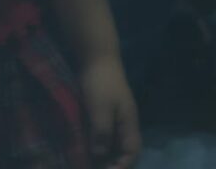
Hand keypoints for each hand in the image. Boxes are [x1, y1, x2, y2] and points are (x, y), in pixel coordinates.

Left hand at [78, 54, 140, 168]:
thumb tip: (100, 156)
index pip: (132, 152)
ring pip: (112, 146)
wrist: (96, 58)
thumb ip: (102, 133)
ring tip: (85, 163)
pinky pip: (102, 137)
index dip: (122, 166)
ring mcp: (114, 119)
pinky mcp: (103, 116)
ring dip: (102, 157)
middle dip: (112, 164)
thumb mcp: (101, 108)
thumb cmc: (101, 82)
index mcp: (128, 123)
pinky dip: (95, 147)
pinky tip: (83, 151)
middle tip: (92, 168)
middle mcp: (124, 124)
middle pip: (123, 152)